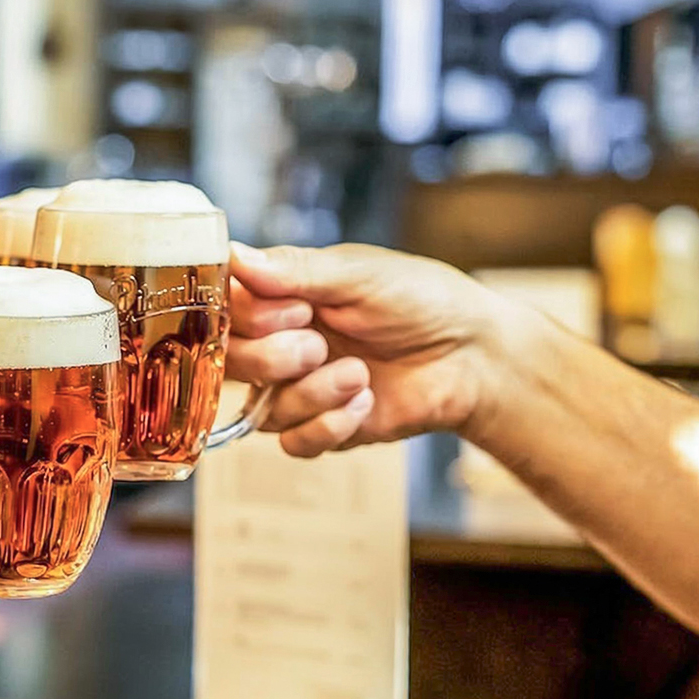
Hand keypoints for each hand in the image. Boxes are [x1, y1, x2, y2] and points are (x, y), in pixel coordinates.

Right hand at [226, 242, 515, 457]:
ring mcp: (300, 388)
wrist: (474, 356)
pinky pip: (294, 443)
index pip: (224, 309)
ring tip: (359, 374)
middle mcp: (281, 342)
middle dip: (272, 359)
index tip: (292, 309)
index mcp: (283, 296)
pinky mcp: (323, 427)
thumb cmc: (423, 300)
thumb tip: (236, 255)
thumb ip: (296, 270)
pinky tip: (364, 403)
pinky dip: (327, 426)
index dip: (247, 316)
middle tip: (317, 344)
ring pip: (263, 410)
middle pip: (231, 363)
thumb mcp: (360, 274)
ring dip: (311, 393)